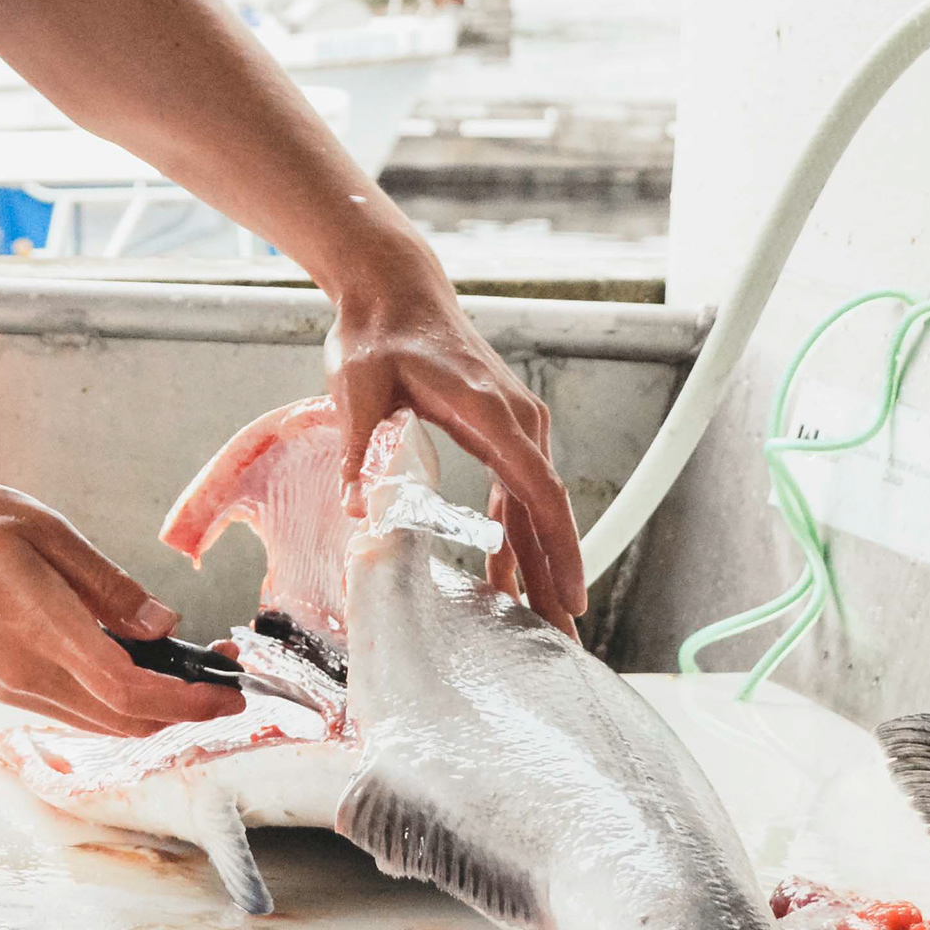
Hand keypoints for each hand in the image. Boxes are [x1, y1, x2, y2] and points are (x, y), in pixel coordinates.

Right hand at [0, 482, 238, 737]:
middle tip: (224, 675)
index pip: (129, 688)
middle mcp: (29, 675)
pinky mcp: (6, 689)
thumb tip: (162, 623)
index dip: (189, 699)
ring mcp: (15, 689)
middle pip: (127, 720)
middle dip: (186, 708)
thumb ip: (104, 582)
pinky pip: (79, 712)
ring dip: (155, 710)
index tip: (231, 690)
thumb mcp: (39, 528)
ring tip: (190, 671)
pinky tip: (136, 669)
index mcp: (42, 626)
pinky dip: (120, 704)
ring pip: (105, 723)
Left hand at [325, 259, 586, 629]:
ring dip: (541, 562)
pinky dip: (516, 536)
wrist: (394, 290)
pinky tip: (506, 580)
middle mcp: (518, 419)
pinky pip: (518, 492)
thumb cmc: (378, 334)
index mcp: (490, 411)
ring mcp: (515, 424)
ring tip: (542, 624)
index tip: (570, 598)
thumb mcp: (359, 387)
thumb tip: (359, 509)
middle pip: (548, 509)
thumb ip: (363, 447)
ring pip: (536, 506)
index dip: (557, 548)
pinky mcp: (502, 429)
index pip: (537, 490)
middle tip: (564, 640)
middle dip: (558, 575)